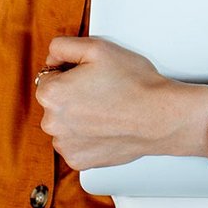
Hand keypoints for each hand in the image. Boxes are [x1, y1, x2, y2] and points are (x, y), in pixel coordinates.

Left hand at [34, 36, 207, 169]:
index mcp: (51, 93)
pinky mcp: (78, 161)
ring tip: (105, 110)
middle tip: (100, 91)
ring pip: (64, 124)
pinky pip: (75, 144)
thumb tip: (52, 58)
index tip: (89, 76)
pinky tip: (105, 127)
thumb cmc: (133, 83)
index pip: (48, 76)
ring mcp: (65, 145)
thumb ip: (63, 46)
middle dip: (71, 95)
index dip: (70, 72)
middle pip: (54, 102)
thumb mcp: (96, 47)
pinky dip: (86, 137)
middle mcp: (52, 123)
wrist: (159, 117)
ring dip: (77, 117)